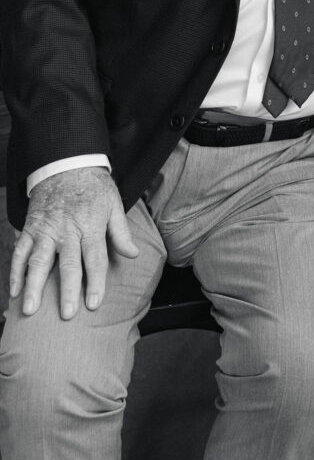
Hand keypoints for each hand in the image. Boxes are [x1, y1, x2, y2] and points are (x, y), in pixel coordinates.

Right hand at [9, 167, 138, 319]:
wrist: (66, 162)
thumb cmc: (93, 187)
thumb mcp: (114, 204)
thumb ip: (121, 232)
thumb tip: (133, 254)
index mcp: (90, 225)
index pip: (95, 258)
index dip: (95, 282)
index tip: (94, 304)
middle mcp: (67, 230)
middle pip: (67, 264)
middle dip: (66, 290)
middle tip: (66, 315)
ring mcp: (46, 229)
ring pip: (38, 260)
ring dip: (34, 286)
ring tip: (30, 310)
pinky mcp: (30, 227)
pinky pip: (20, 251)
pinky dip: (15, 271)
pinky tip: (14, 291)